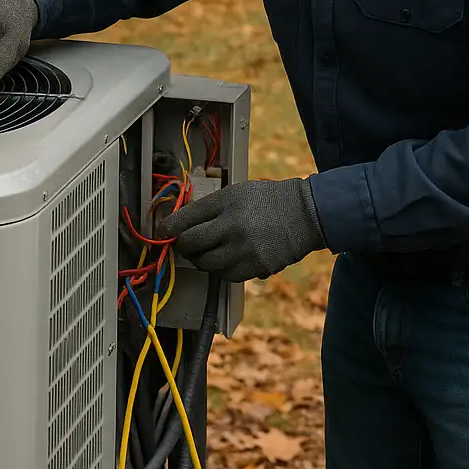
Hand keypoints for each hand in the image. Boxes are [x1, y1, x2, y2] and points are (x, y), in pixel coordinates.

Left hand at [156, 177, 325, 282]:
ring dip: (203, 260)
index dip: (168, 229)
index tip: (162, 233)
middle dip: (184, 246)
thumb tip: (180, 226)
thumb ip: (210, 208)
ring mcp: (244, 249)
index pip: (185, 219)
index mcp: (225, 202)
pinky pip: (226, 276)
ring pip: (206, 264)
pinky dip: (222, 270)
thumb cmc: (268, 199)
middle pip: (191, 244)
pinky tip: (229, 259)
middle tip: (186, 244)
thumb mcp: (236, 193)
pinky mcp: (256, 267)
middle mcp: (232, 226)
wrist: (306, 213)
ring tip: (209, 251)